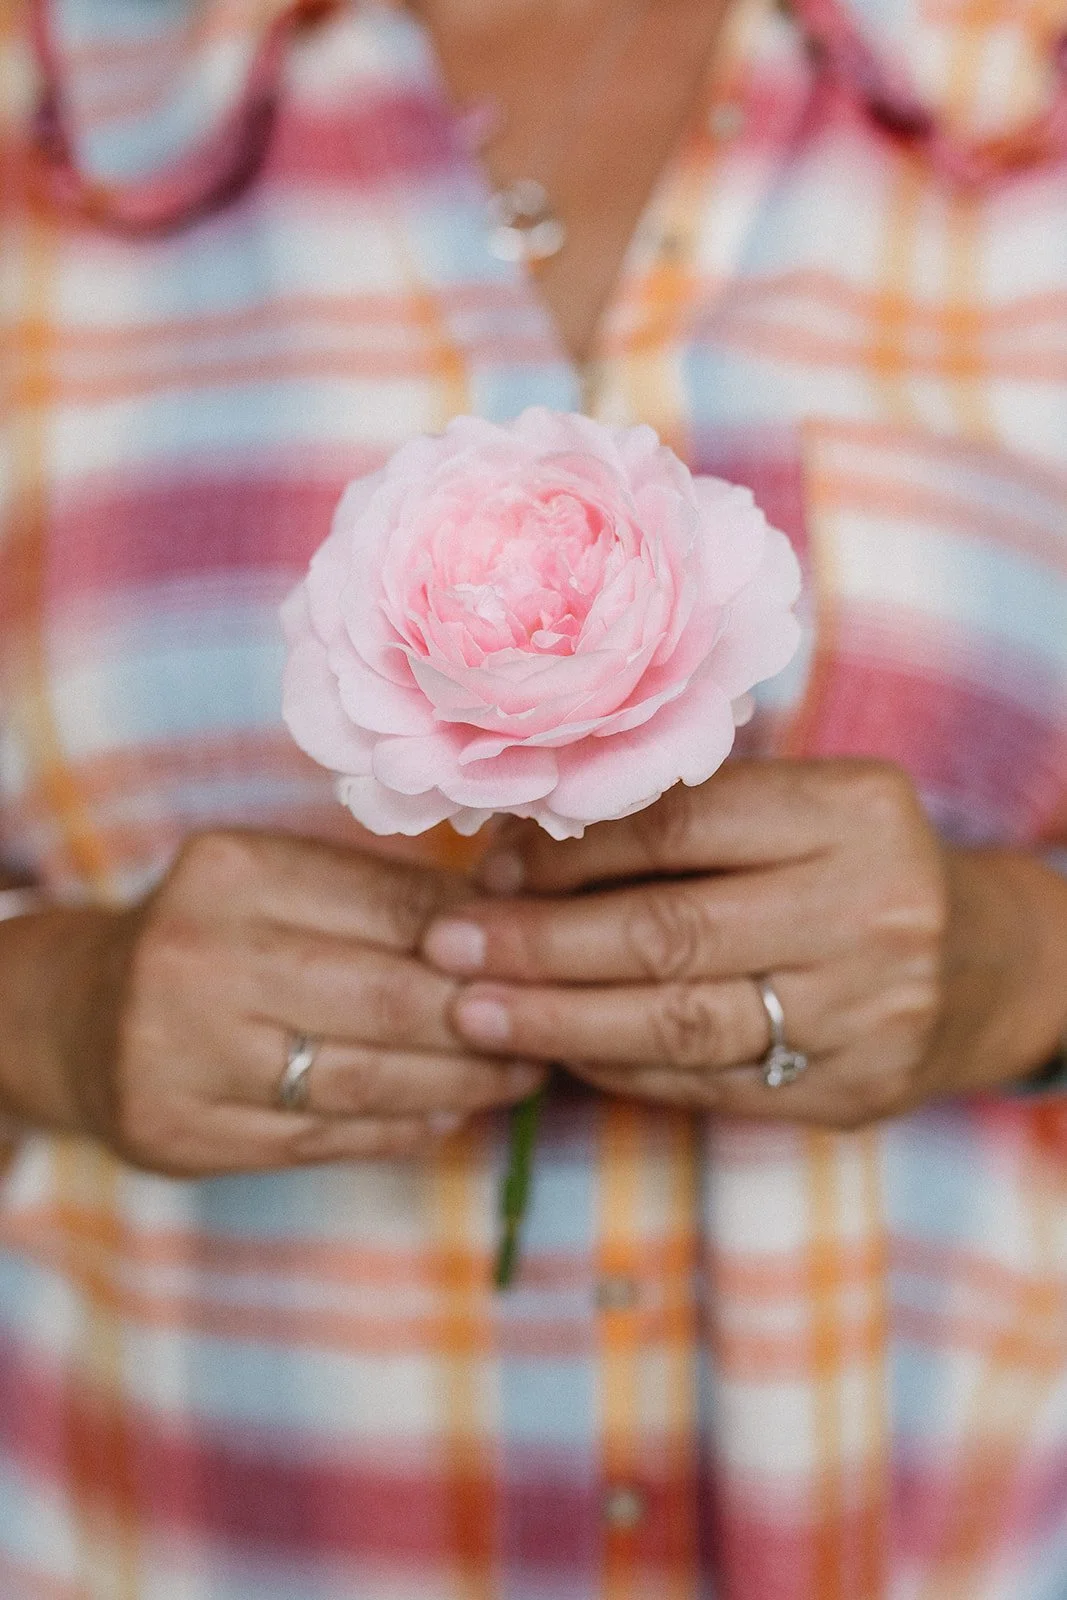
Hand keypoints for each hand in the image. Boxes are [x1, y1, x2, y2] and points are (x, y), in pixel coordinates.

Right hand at [0, 831, 543, 1173]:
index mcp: (230, 873)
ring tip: (520, 1074)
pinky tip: (449, 1111)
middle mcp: (197, 959)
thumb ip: (381, 896)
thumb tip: (516, 916)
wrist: (79, 1017)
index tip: (546, 955)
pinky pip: (327, 1138)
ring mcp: (181, 1055)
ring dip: (464, 1083)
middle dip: (485, 1020)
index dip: (486, 939)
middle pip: (389, 999)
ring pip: (366, 1080)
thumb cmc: (213, 936)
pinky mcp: (181, 1134)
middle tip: (550, 1026)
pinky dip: (403, 1126)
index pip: (396, 907)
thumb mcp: (278, 883)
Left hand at [421, 761, 1066, 1127]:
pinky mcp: (852, 1092)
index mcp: (852, 813)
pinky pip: (707, 1084)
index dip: (570, 851)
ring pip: (680, 1022)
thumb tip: (522, 843)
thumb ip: (690, 818)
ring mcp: (867, 1012)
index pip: (679, 827)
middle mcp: (869, 911)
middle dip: (538, 944)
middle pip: (668, 933)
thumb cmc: (858, 867)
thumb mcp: (802, 809)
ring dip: (559, 1019)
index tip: (491, 867)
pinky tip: (558, 1050)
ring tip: (473, 1013)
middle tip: (446, 950)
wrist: (985, 967)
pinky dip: (620, 1066)